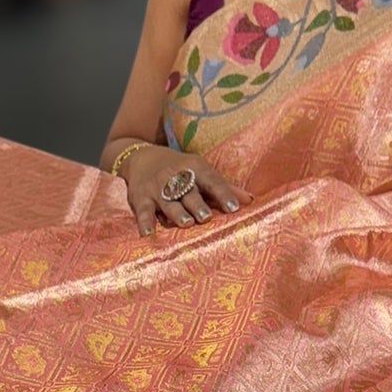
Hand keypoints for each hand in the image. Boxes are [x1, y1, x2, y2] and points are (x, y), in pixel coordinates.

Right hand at [121, 148, 248, 237]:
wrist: (142, 157)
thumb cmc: (180, 170)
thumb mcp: (201, 171)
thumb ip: (224, 187)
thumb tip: (250, 200)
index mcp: (194, 168)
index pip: (211, 181)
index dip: (223, 193)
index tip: (234, 207)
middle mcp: (175, 177)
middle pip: (188, 192)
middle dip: (197, 204)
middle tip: (206, 217)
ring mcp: (157, 188)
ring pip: (168, 202)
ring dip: (176, 212)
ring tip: (186, 223)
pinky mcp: (141, 198)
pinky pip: (143, 211)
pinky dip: (145, 222)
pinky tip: (148, 234)